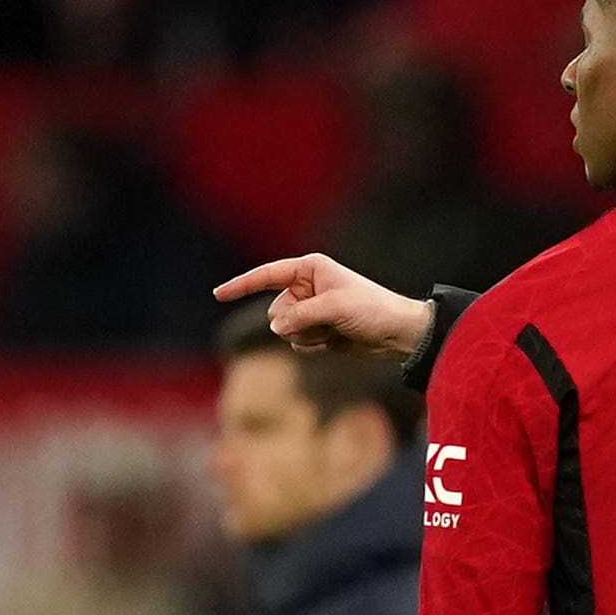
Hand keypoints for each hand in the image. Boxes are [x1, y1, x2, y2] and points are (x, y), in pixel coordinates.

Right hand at [213, 254, 432, 361]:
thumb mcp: (334, 307)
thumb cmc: (372, 310)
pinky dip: (313, 345)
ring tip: (335, 330)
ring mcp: (311, 310)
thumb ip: (299, 316)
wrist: (398, 333)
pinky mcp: (317, 330)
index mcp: (310, 269)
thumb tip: (276, 329)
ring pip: (284, 330)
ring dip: (307, 335)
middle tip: (326, 321)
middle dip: (295, 322)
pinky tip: (335, 341)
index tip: (217, 294)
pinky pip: (297, 342)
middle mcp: (307, 287)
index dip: (242, 285)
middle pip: (276, 311)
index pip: (267, 275)